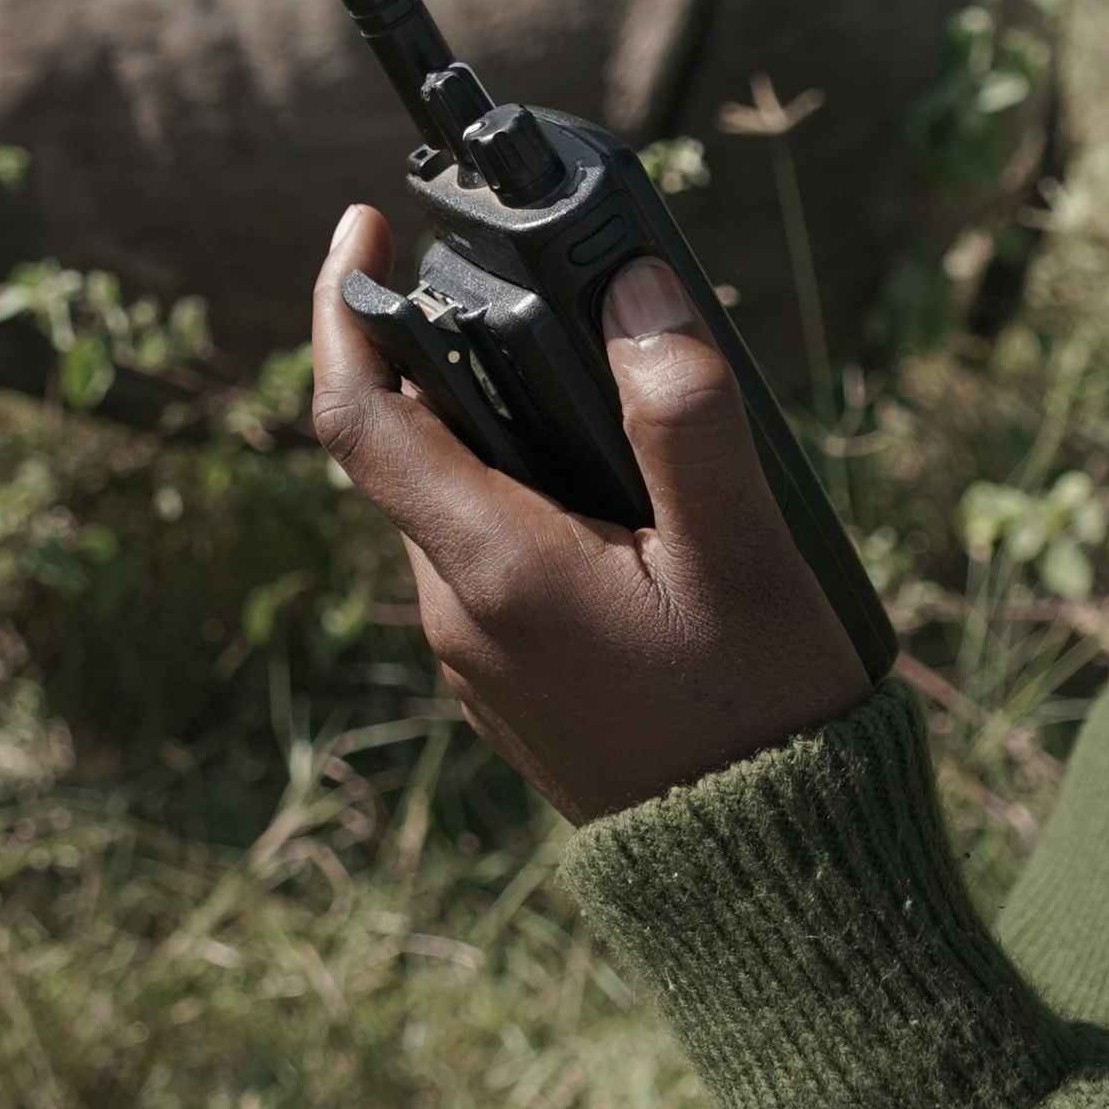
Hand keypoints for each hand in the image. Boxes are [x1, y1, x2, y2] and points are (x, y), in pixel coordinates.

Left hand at [307, 201, 874, 822]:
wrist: (765, 882)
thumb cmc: (760, 717)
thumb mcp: (744, 555)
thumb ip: (686, 416)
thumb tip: (633, 290)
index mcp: (492, 567)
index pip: (358, 418)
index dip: (342, 308)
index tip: (365, 225)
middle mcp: (458, 612)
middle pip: (419, 445)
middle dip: (469, 358)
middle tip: (562, 298)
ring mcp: (480, 656)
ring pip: (463, 501)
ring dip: (514, 434)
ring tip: (623, 398)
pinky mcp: (514, 684)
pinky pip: (496, 558)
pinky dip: (536, 501)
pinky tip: (631, 502)